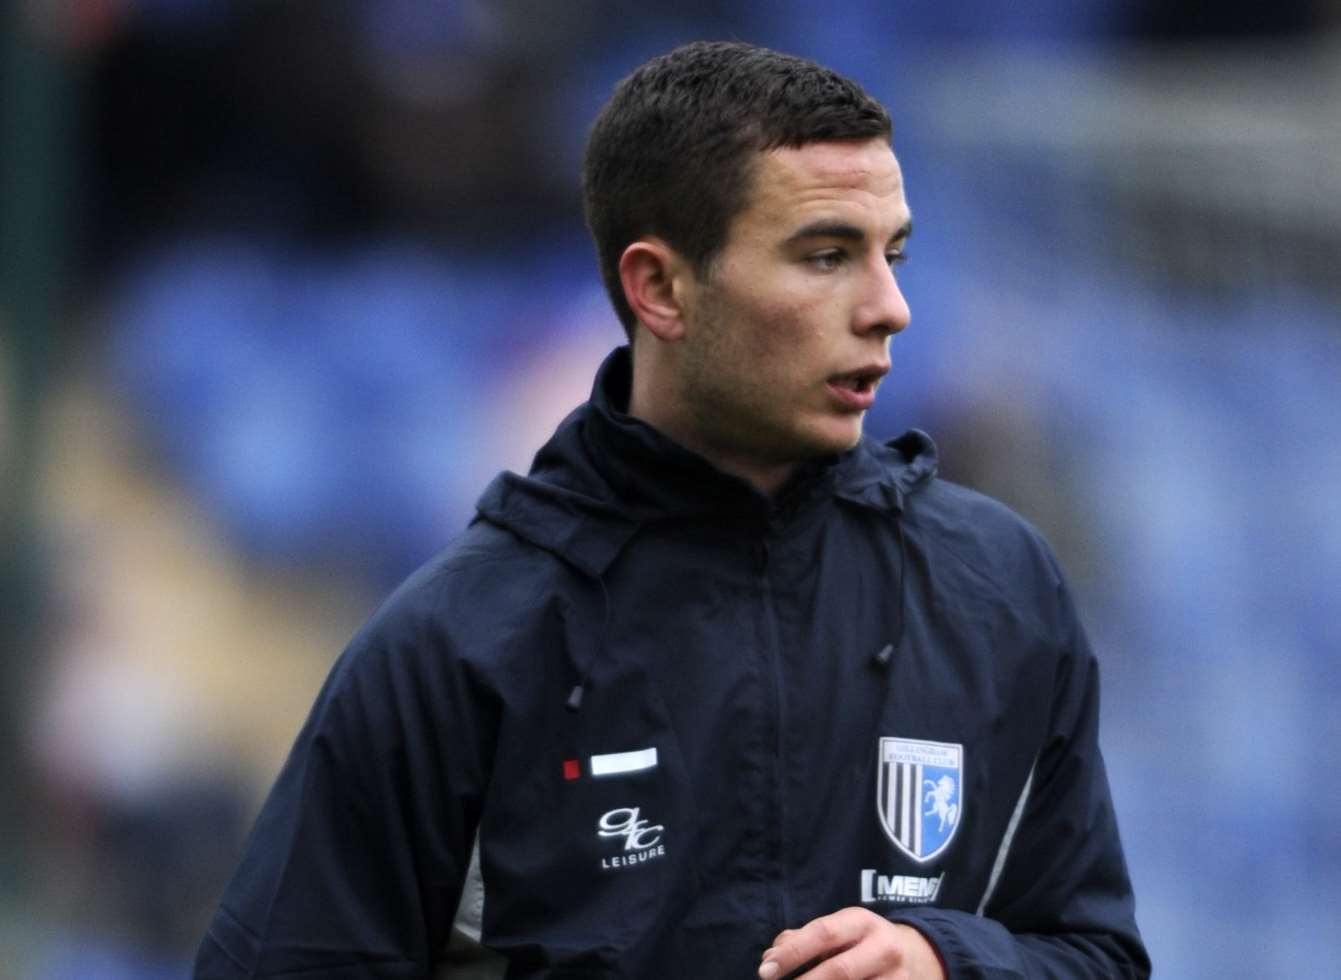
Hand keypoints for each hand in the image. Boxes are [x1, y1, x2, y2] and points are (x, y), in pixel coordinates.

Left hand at [757, 907, 945, 979]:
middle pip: (840, 970)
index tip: (766, 969)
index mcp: (862, 921)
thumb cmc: (861, 942)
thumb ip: (802, 938)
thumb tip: (771, 956)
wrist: (917, 956)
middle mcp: (883, 947)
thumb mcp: (839, 929)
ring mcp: (897, 978)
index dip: (793, 952)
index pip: (823, 933)